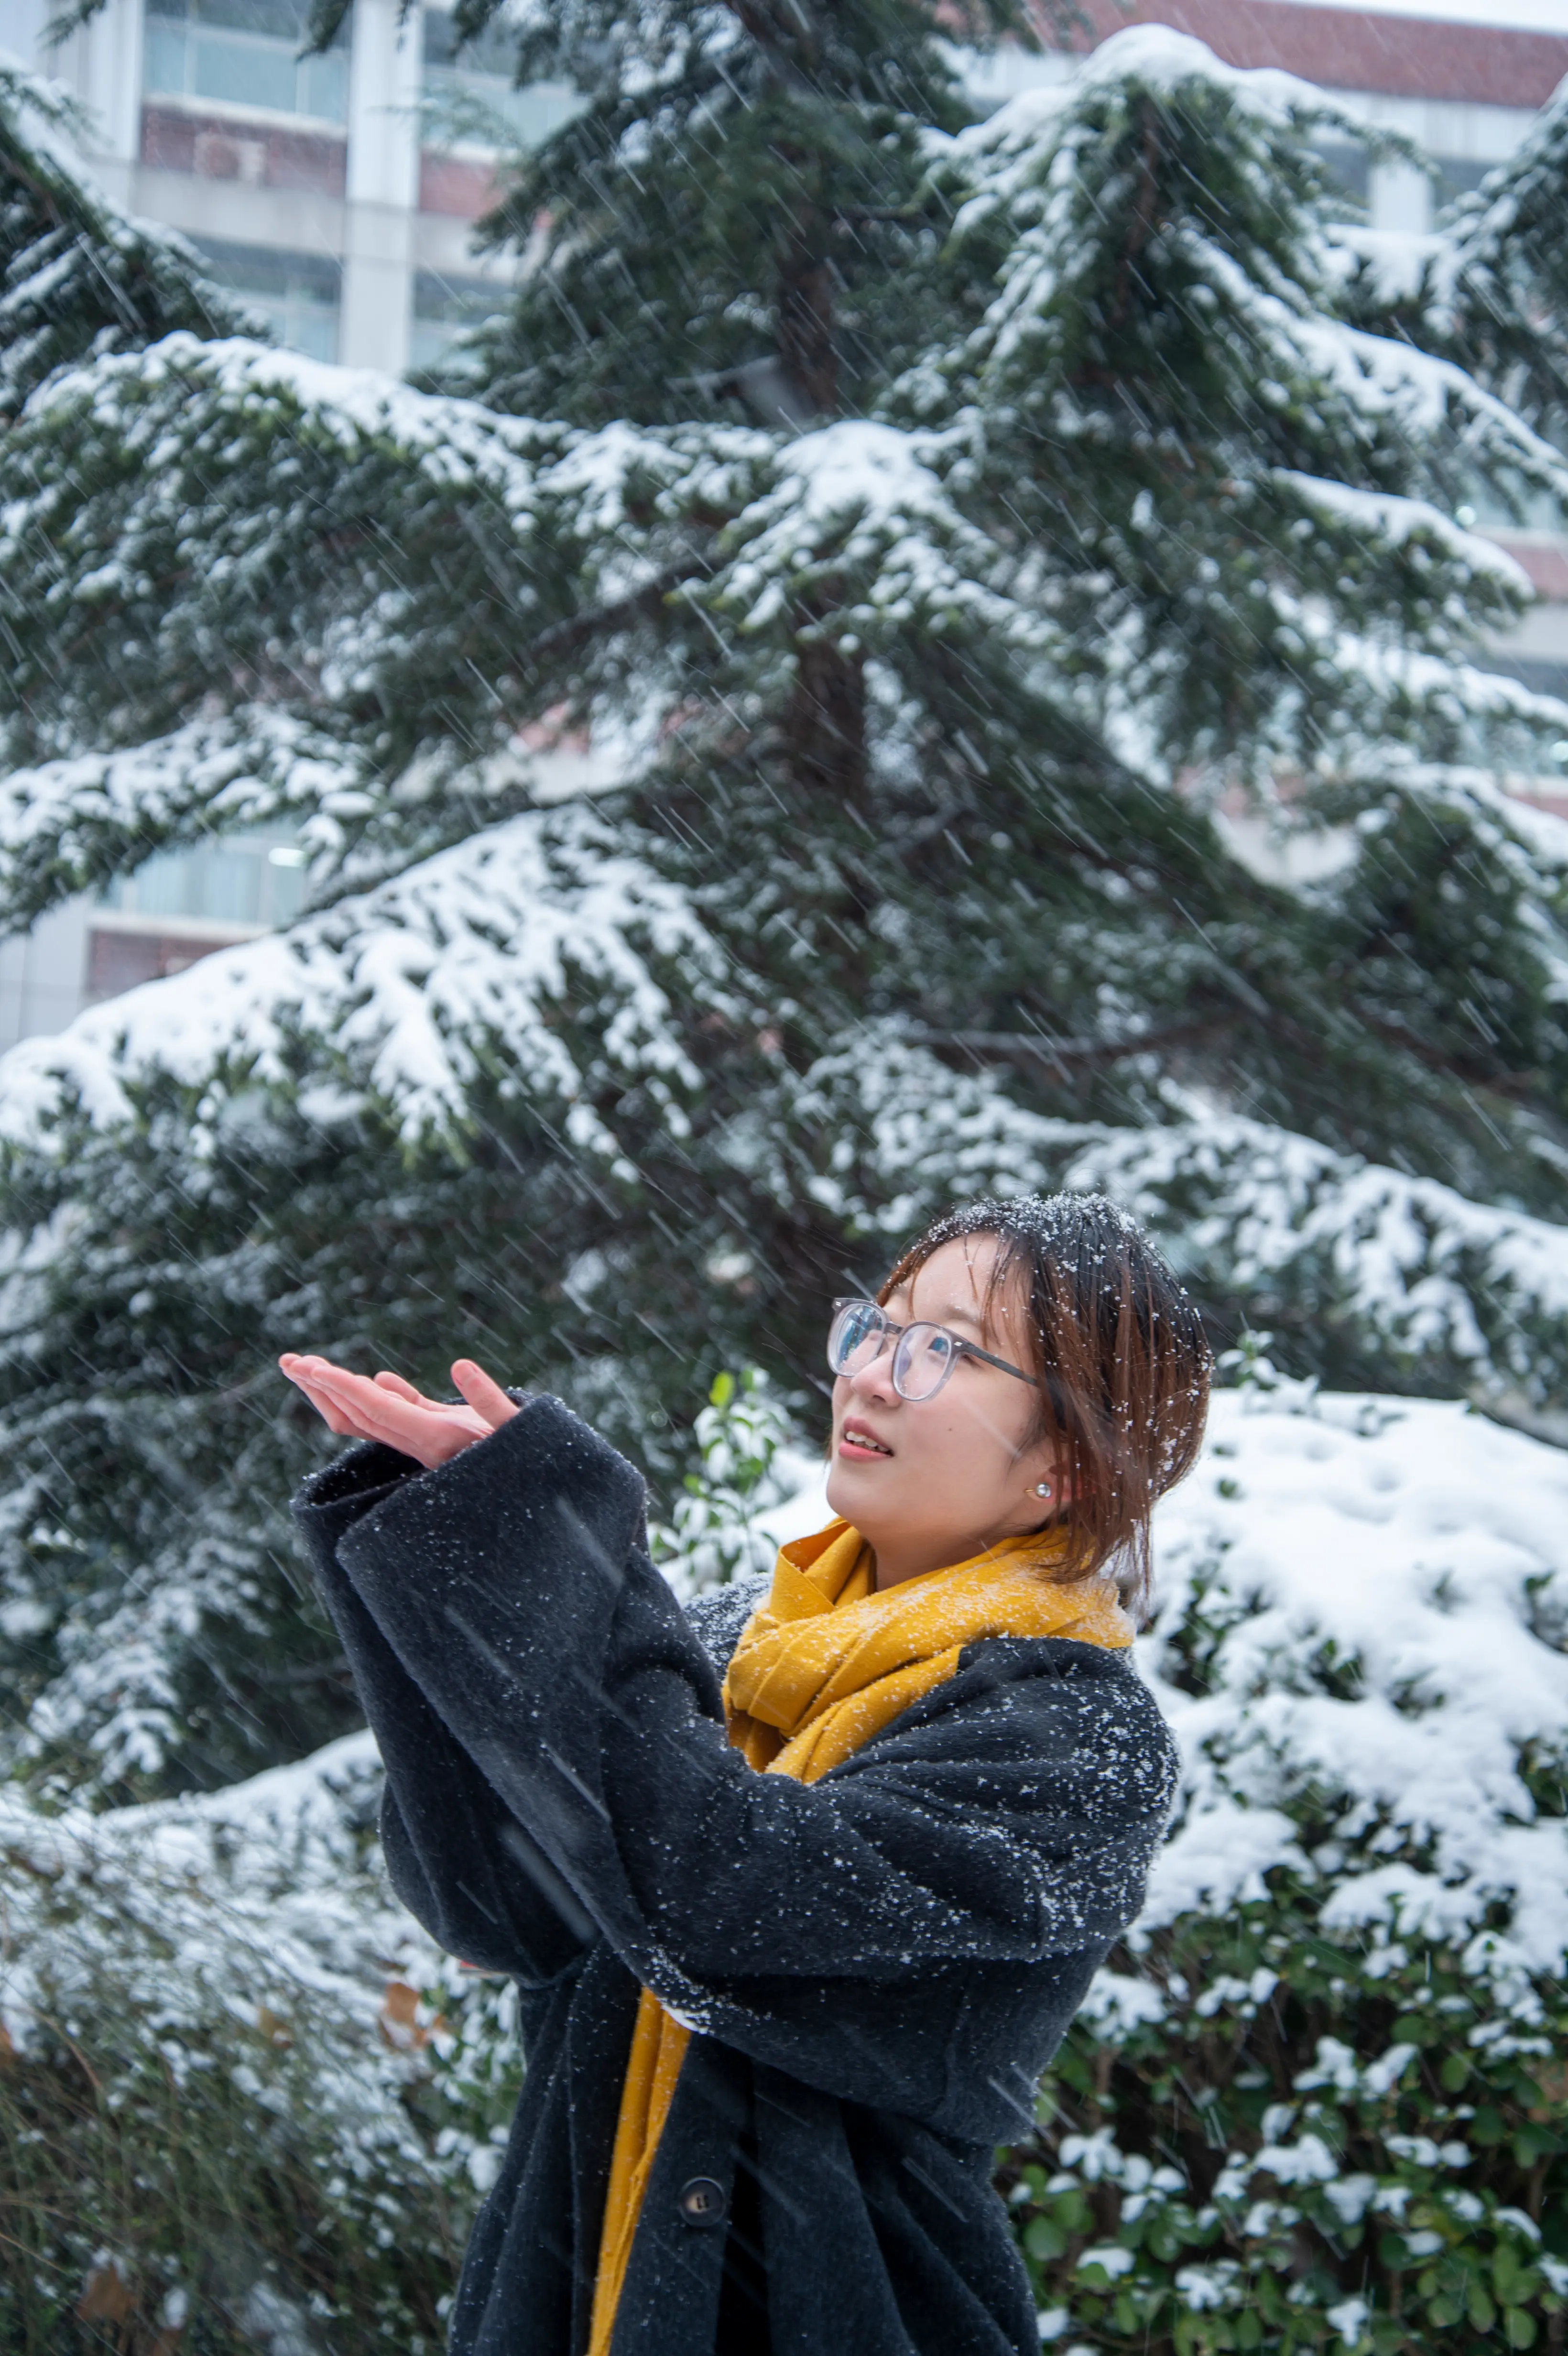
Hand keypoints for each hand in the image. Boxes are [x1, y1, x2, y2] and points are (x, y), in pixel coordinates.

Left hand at [279, 1352, 519, 1469]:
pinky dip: (377, 1397)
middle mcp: (421, 1444)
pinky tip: (373, 1379)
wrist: (538, 1504)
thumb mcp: (517, 1432)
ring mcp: (425, 1442)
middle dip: (321, 1387)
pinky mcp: (438, 1438)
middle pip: (357, 1415)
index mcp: (435, 1440)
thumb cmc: (535, 1466)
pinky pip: (397, 1418)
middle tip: (287, 1360)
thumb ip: (491, 1401)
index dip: (343, 1388)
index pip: (377, 1410)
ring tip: (307, 1367)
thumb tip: (460, 1365)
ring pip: (368, 1418)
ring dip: (336, 1393)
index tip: (312, 1368)